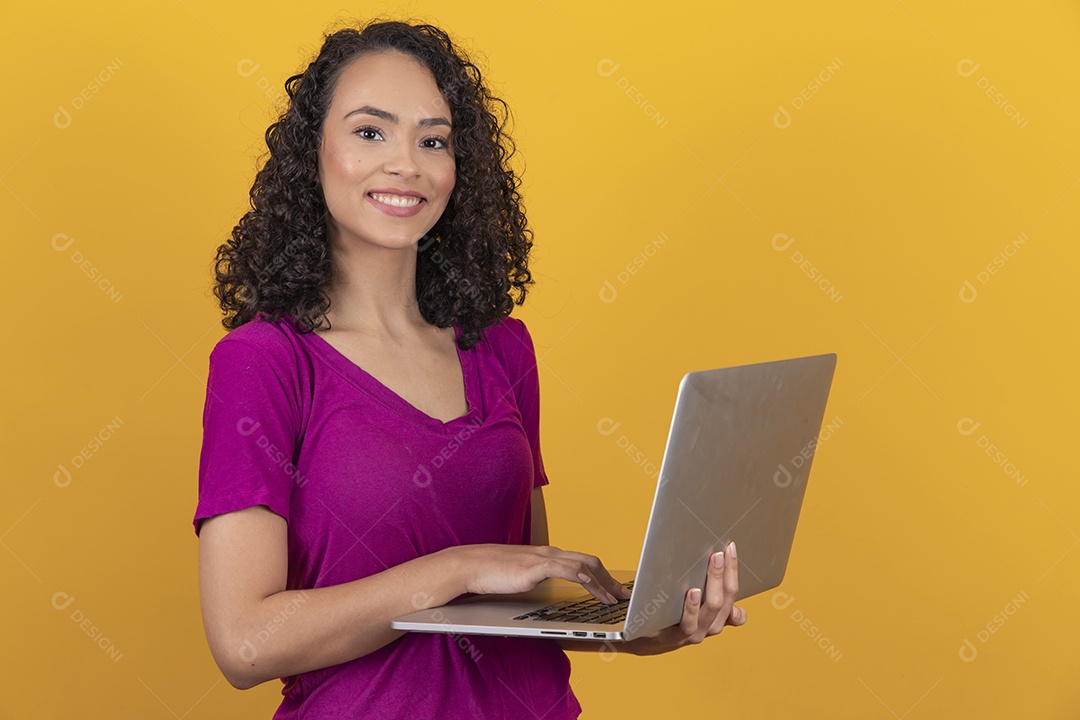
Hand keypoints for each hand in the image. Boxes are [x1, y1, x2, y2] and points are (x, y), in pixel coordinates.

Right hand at [454, 544, 631, 603]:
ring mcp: (542, 558)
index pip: (583, 561)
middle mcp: (549, 553)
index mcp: (548, 555)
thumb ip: (537, 579)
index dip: (603, 575)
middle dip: (610, 579)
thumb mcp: (522, 576)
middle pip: (590, 561)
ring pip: (582, 565)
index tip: (615, 589)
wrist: (468, 565)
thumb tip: (548, 592)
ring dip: (602, 583)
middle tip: (625, 595)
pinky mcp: (533, 567)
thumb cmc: (491, 573)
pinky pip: (564, 569)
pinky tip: (591, 586)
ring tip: (613, 599)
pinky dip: (581, 577)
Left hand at [624, 542, 745, 655]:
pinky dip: (691, 609)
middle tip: (719, 552)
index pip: (733, 595)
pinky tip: (691, 592)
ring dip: (712, 586)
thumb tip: (719, 559)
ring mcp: (693, 634)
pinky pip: (687, 625)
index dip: (734, 572)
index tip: (730, 548)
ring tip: (711, 565)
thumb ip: (708, 587)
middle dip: (723, 574)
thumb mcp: (694, 601)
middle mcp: (709, 628)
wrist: (646, 639)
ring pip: (710, 611)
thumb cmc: (672, 613)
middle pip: (723, 601)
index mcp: (718, 617)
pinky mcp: (673, 637)